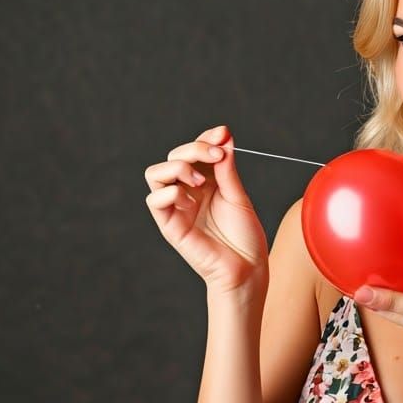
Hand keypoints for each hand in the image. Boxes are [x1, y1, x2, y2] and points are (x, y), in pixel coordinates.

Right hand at [144, 124, 269, 295]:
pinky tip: (190, 198)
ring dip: (177, 167)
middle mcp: (188, 192)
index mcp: (206, 183)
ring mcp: (177, 208)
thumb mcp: (238, 196)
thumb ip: (227, 169)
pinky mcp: (170, 225)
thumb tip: (224, 137)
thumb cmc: (245, 237)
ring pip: (156, 173)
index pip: (195, 151)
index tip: (223, 134)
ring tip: (199, 179)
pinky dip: (169, 192)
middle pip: (173, 157)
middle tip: (217, 155)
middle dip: (193, 148)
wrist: (247, 268)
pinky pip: (155, 201)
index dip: (205, 138)